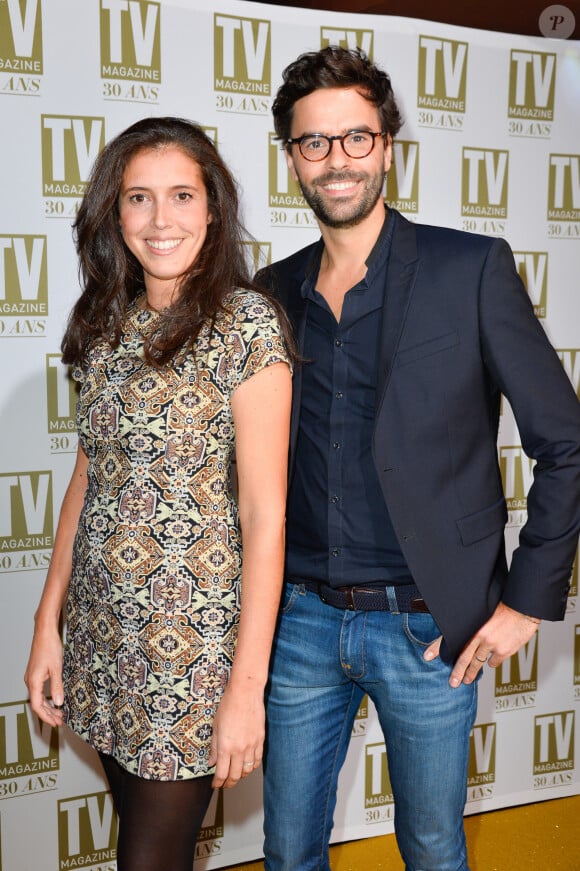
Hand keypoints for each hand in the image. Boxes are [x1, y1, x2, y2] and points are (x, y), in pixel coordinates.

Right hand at [23, 626, 64, 727]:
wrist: (45, 632)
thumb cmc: (50, 647)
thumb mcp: (57, 668)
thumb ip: (57, 686)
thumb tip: (59, 703)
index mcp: (33, 682)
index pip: (37, 706)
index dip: (46, 716)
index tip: (56, 723)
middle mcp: (30, 681)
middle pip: (37, 704)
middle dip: (49, 714)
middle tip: (60, 721)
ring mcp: (32, 677)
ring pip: (38, 698)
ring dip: (49, 706)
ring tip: (60, 713)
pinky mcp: (36, 673)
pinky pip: (39, 690)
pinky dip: (47, 698)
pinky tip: (55, 700)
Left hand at [208, 683, 264, 788]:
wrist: (245, 693)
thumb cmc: (228, 706)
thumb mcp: (215, 727)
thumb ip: (214, 747)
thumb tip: (211, 762)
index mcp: (225, 746)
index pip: (221, 773)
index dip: (218, 783)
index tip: (215, 785)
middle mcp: (239, 749)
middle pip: (235, 775)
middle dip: (229, 783)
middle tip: (225, 784)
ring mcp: (252, 745)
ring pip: (248, 770)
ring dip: (241, 776)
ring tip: (236, 776)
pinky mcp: (260, 740)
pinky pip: (257, 760)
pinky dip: (252, 767)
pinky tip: (248, 766)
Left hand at [425, 602, 539, 687]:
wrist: (522, 607)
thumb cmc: (503, 605)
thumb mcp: (483, 612)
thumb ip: (474, 625)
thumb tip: (467, 635)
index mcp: (472, 626)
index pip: (450, 638)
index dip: (437, 647)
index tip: (427, 656)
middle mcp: (480, 636)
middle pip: (464, 658)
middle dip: (457, 672)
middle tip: (453, 682)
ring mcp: (491, 645)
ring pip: (478, 663)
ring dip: (472, 672)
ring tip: (467, 680)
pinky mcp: (503, 651)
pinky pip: (494, 662)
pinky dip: (492, 662)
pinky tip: (490, 663)